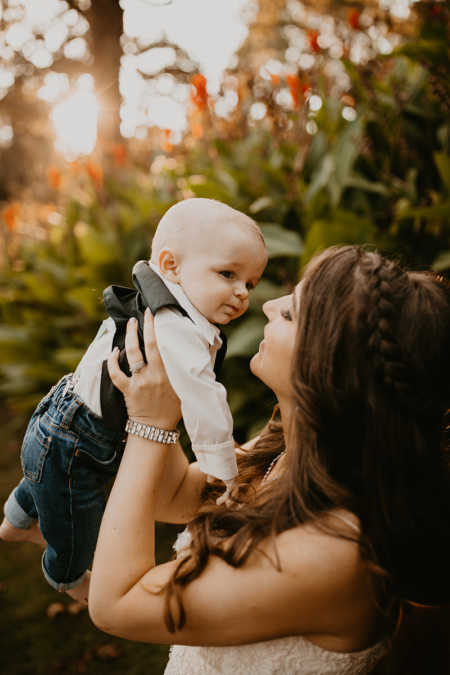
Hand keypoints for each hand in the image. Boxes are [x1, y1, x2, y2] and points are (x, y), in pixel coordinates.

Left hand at [107, 308, 180, 428]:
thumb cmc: (173, 408)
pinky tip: (113, 352)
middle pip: (146, 346)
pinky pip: (115, 374)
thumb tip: (206, 351)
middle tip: (141, 314)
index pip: (161, 345)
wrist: (157, 429)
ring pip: (131, 355)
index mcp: (168, 373)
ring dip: (129, 338)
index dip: (155, 328)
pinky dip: (112, 362)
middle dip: (142, 327)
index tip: (154, 313)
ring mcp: (139, 382)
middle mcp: (153, 375)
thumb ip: (190, 370)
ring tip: (130, 325)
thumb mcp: (186, 388)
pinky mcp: (127, 390)